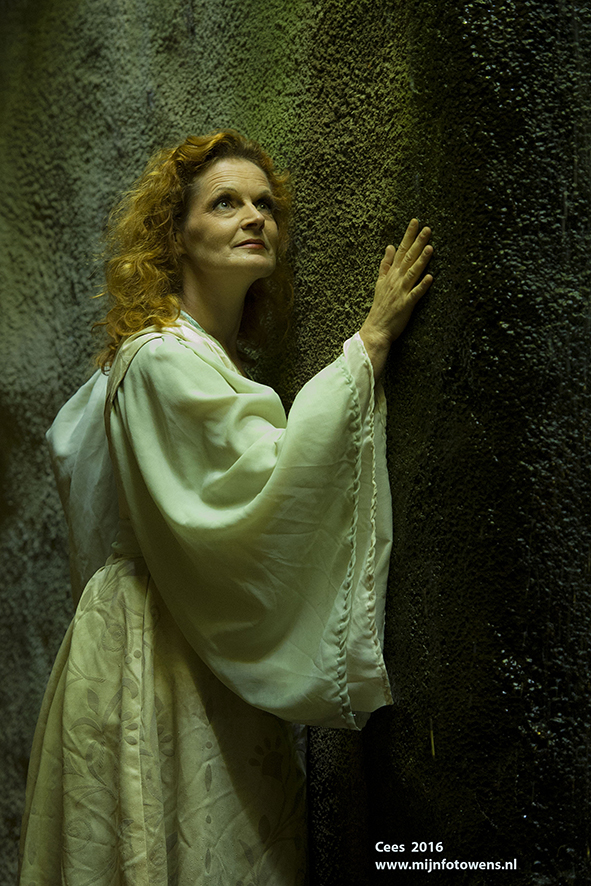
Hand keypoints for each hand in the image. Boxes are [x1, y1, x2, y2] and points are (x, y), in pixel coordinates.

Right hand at [359, 219, 432, 379]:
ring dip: (421, 260)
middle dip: (417, 242)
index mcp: (390, 274)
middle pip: (407, 258)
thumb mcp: (380, 282)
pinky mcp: (406, 305)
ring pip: (412, 273)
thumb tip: (389, 246)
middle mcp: (396, 280)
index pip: (400, 250)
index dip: (408, 236)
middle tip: (427, 228)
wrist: (376, 329)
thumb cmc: (380, 307)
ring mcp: (401, 292)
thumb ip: (385, 264)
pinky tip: (430, 277)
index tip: (415, 222)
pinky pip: (416, 294)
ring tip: (430, 247)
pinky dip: (422, 285)